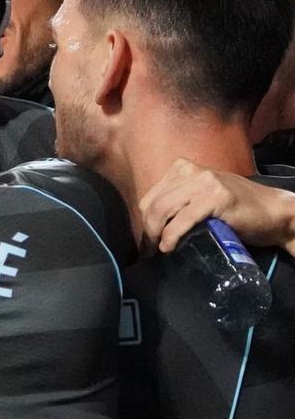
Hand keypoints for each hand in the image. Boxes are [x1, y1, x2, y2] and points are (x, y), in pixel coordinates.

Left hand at [140, 158, 294, 256]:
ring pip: (164, 209)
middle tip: (148, 251)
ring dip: (155, 234)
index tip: (145, 241)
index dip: (144, 221)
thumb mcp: (201, 197)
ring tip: (157, 251)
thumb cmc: (236, 208)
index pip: (150, 197)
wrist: (274, 211)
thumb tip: (151, 223)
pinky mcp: (217, 197)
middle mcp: (191, 171)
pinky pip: (184, 219)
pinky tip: (168, 247)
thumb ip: (179, 201)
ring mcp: (205, 182)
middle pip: (154, 204)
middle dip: (147, 230)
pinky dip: (171, 236)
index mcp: (183, 168)